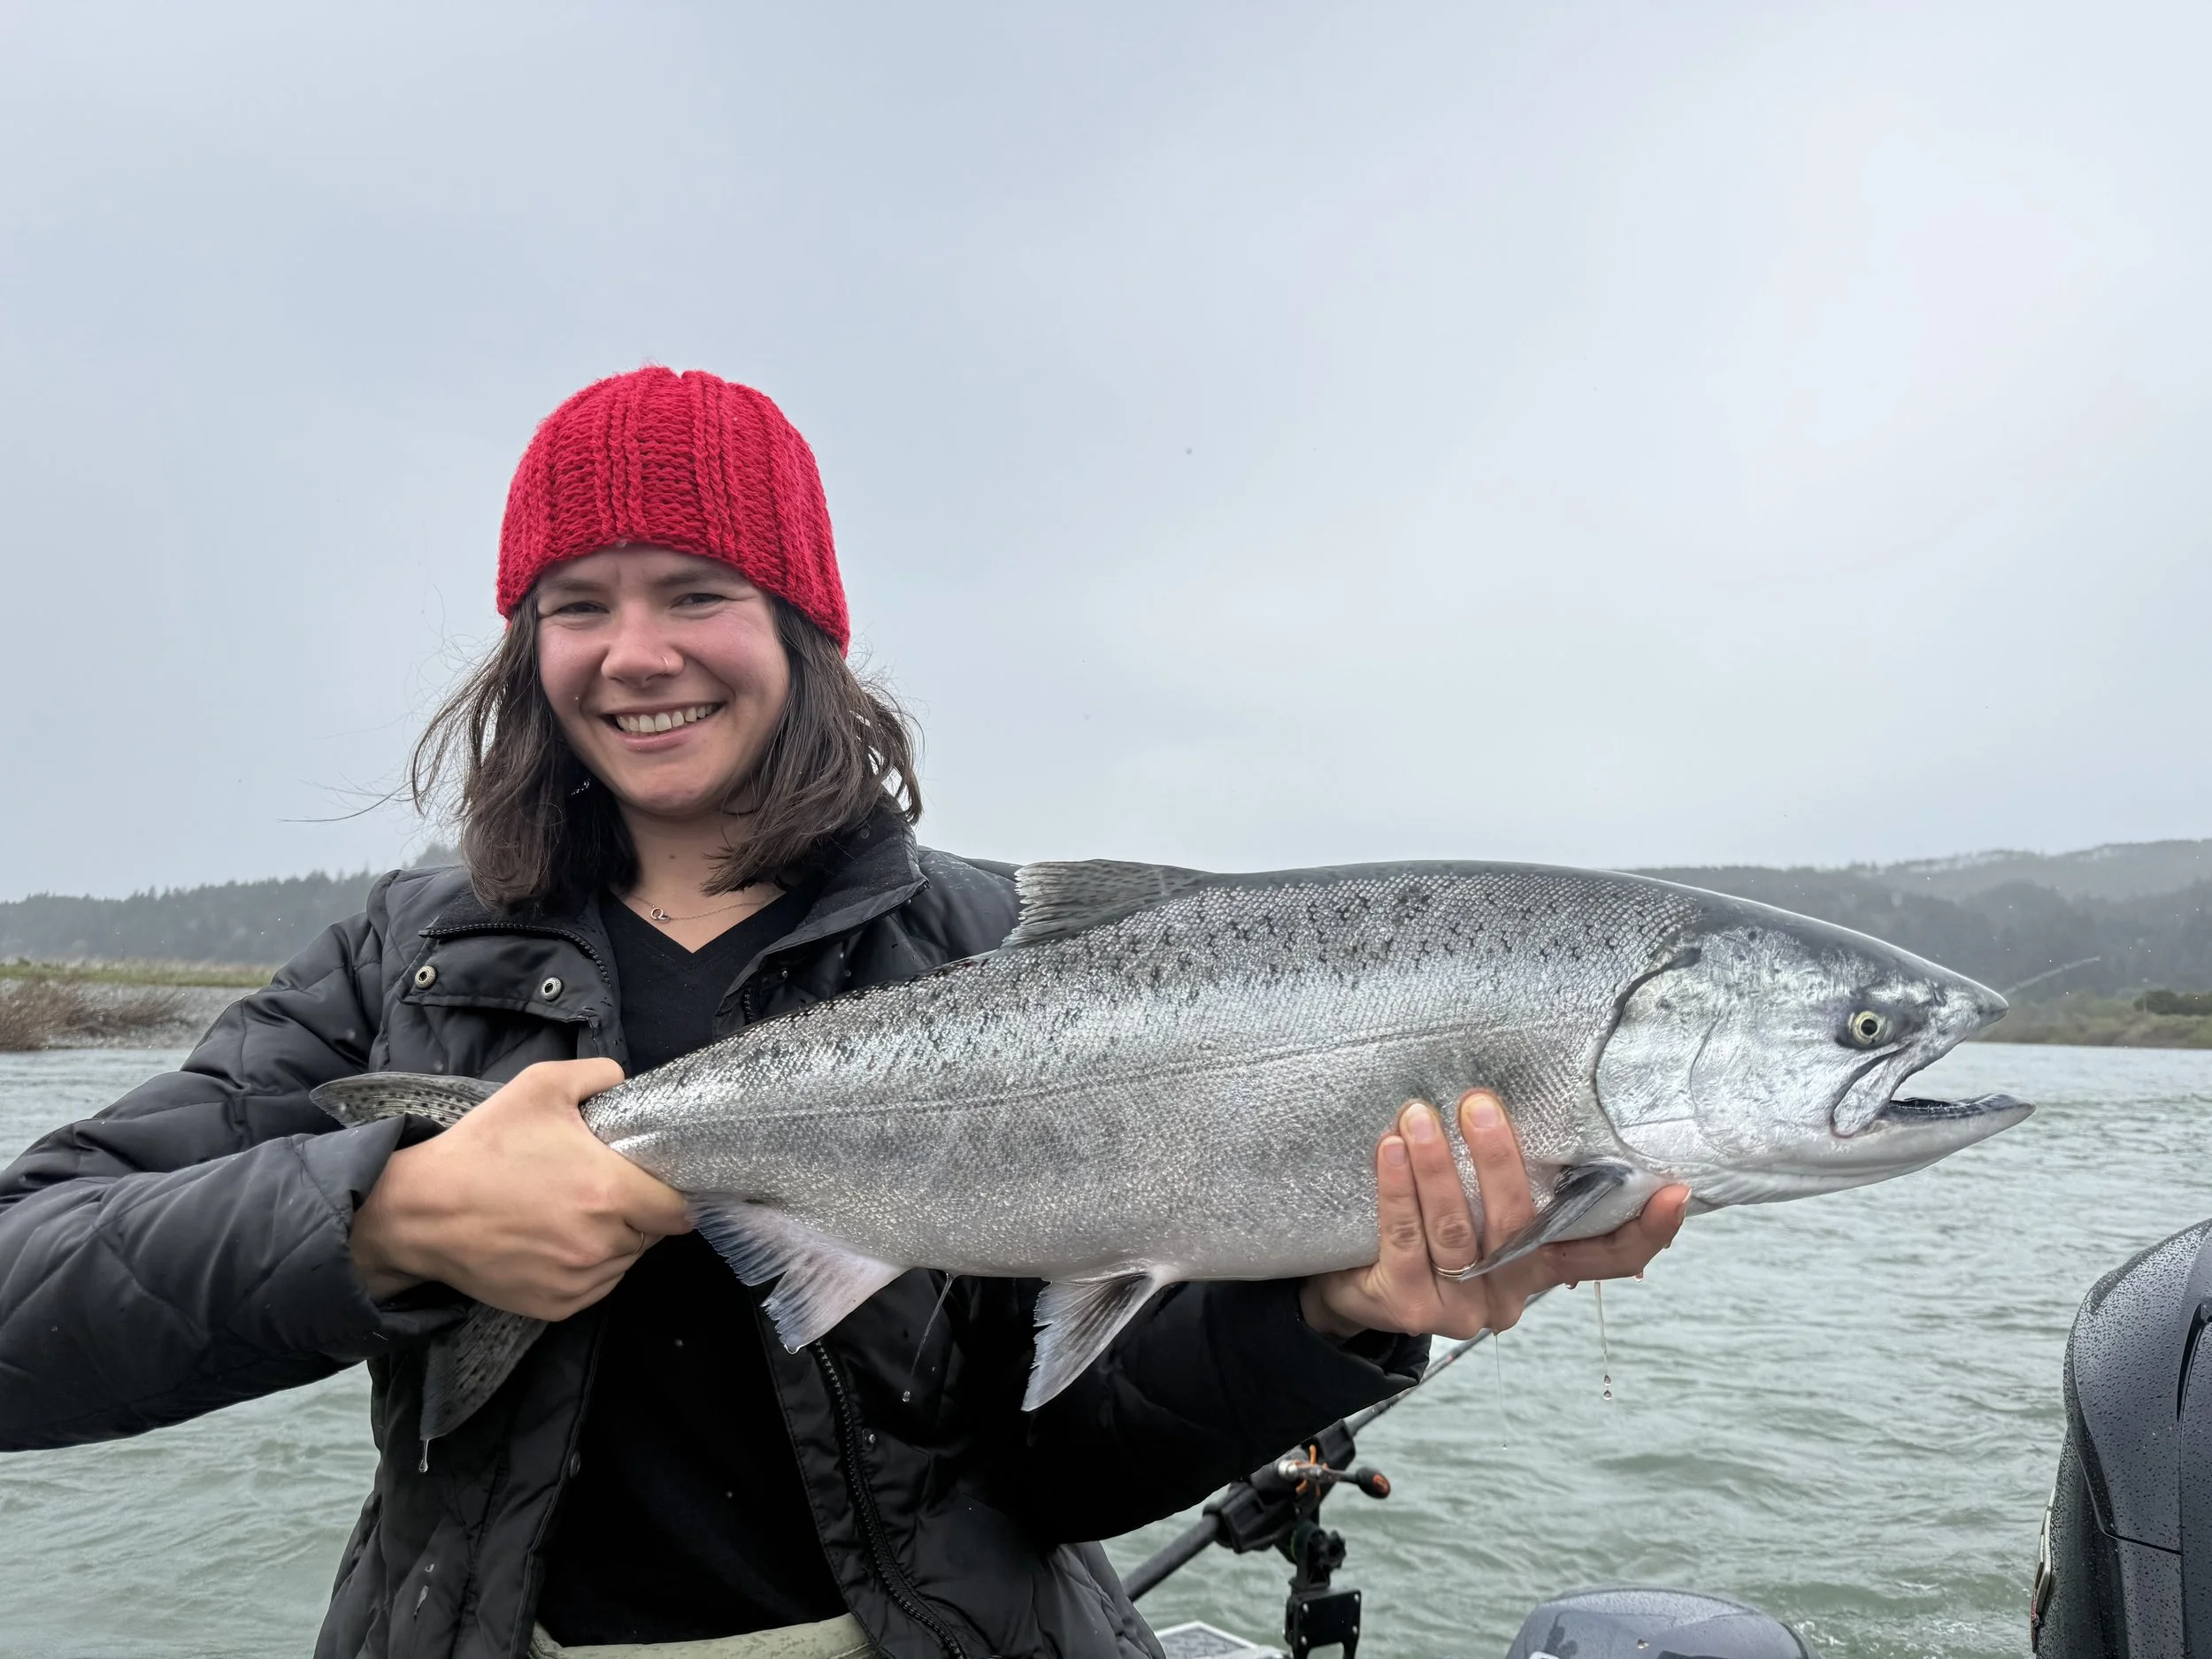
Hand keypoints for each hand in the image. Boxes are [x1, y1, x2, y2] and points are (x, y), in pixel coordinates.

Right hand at [349, 1058, 692, 1319]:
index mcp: (610, 1193)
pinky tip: (557, 1241)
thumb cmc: (483, 1148)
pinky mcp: (556, 1307)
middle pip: (652, 1235)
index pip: (679, 1209)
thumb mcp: (540, 1087)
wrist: (420, 1211)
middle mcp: (601, 1245)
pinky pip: (595, 1287)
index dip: (672, 1194)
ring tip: (575, 1214)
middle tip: (604, 1190)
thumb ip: (598, 1075)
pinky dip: (587, 1268)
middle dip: (638, 1213)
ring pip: (624, 1263)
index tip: (654, 1182)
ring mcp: (579, 1281)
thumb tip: (626, 1082)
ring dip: (614, 1242)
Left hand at [1298, 1090, 1688, 1340]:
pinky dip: (1397, 1190)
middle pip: (1519, 1227)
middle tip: (1479, 1103)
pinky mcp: (1408, 1307)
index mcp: (1541, 1266)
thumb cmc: (1426, 1226)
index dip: (1646, 1231)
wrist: (1351, 1283)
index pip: (1608, 1257)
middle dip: (1498, 1161)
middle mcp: (1510, 1294)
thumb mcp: (1480, 1207)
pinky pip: (1404, 1240)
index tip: (1673, 1189)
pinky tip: (1389, 1148)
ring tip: (1419, 1114)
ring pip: (1457, 1233)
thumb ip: (1513, 1179)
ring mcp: (1460, 1308)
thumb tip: (1546, 1099)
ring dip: (1437, 1167)